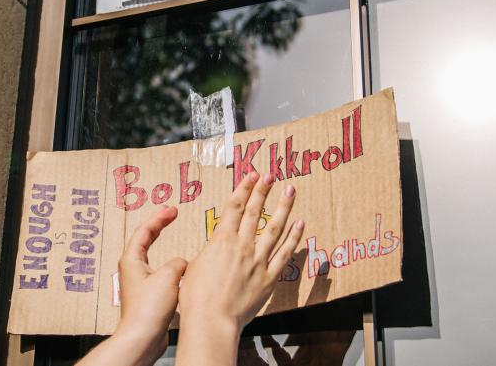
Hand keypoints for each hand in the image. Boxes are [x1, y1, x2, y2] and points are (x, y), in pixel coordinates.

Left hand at [117, 205, 187, 356]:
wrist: (143, 336)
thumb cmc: (148, 308)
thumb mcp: (168, 275)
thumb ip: (178, 263)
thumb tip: (182, 264)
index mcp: (131, 260)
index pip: (144, 230)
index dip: (159, 218)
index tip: (172, 209)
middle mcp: (133, 270)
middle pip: (145, 240)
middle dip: (159, 226)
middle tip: (170, 214)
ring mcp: (140, 283)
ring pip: (153, 257)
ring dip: (164, 246)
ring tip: (175, 237)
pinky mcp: (148, 296)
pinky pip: (161, 273)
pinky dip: (171, 265)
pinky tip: (181, 268)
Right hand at [176, 171, 304, 365]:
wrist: (211, 320)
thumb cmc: (195, 297)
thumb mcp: (194, 267)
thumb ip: (207, 254)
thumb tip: (211, 250)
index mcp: (221, 241)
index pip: (235, 207)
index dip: (244, 188)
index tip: (252, 175)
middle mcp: (242, 246)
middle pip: (255, 212)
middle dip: (263, 190)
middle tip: (271, 174)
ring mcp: (258, 260)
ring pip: (274, 228)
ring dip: (283, 207)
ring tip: (290, 190)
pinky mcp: (269, 277)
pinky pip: (285, 253)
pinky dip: (294, 238)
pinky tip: (301, 224)